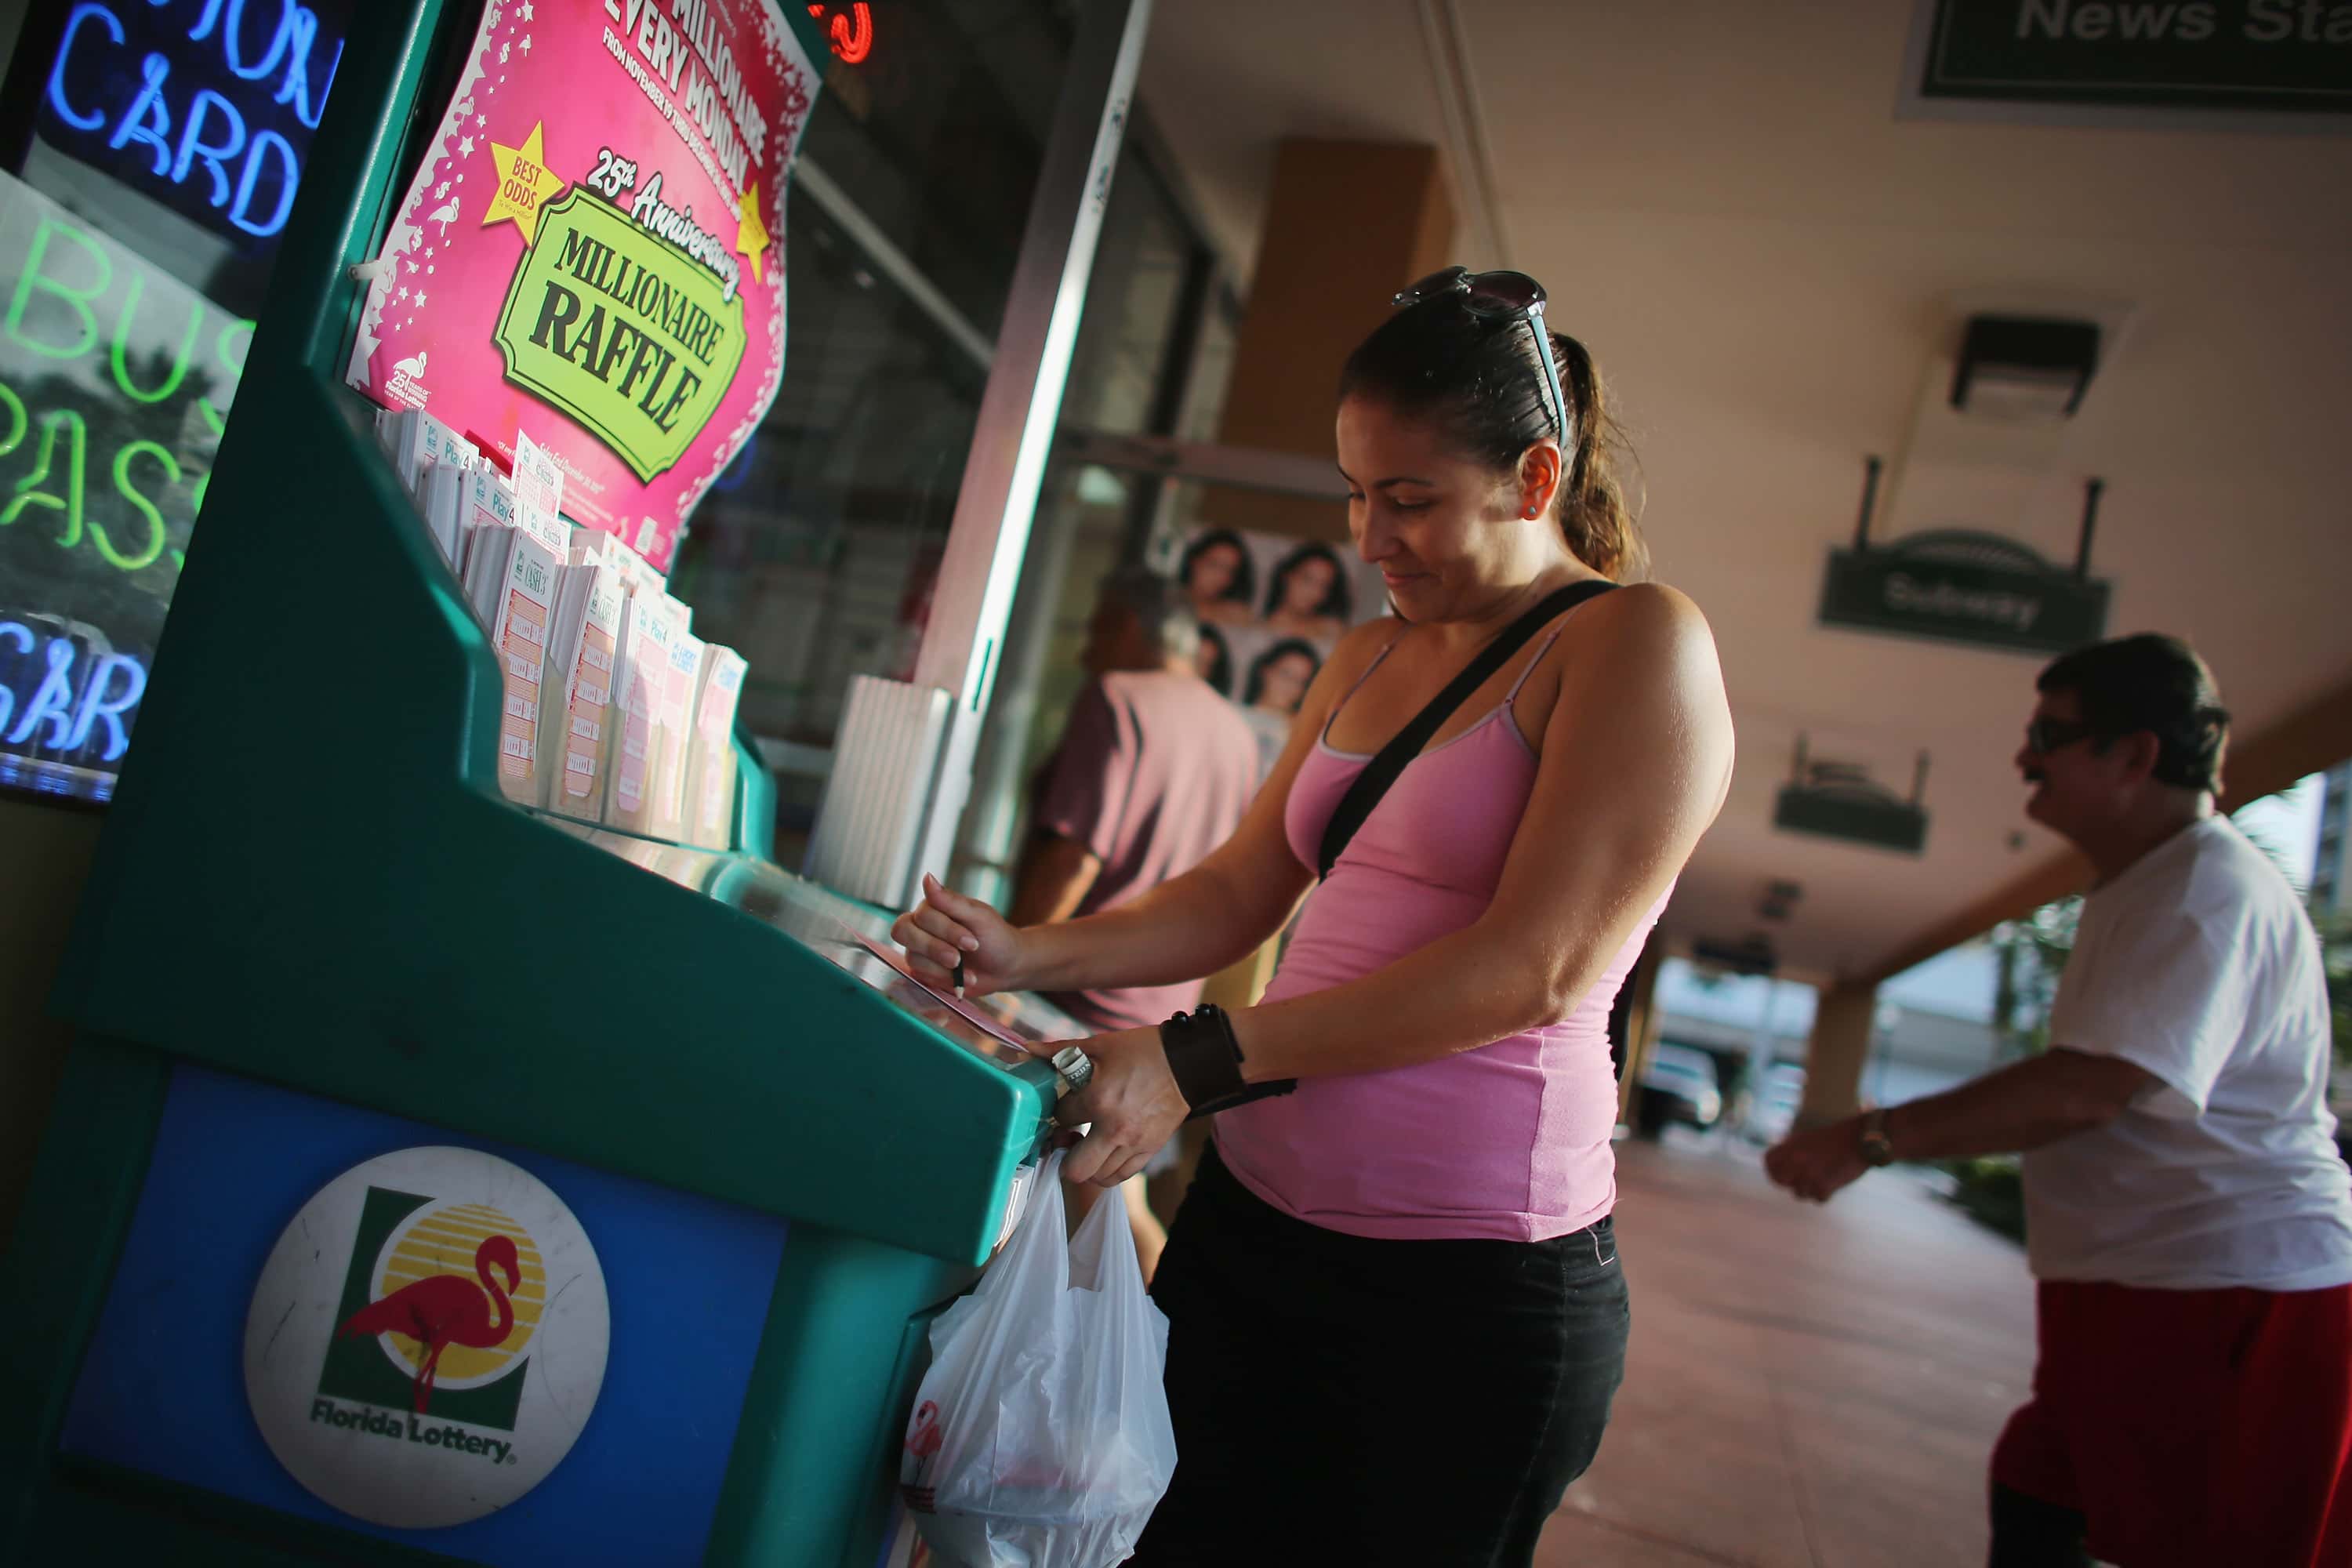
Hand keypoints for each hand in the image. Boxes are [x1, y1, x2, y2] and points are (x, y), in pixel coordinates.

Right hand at [892, 874, 1024, 995]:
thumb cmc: (995, 936)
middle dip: (934, 948)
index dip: (944, 930)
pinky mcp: (923, 970)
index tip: (972, 942)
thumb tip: (927, 877)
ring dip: (941, 968)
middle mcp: (921, 925)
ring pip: (911, 956)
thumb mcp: (979, 917)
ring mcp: (919, 948)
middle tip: (959, 959)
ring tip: (967, 972)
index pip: (922, 915)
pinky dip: (943, 979)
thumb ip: (951, 900)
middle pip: (904, 932)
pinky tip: (963, 979)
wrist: (1005, 967)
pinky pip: (919, 975)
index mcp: (933, 906)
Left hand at [1053, 1027, 1187, 1188]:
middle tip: (1066, 1140)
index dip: (1057, 1112)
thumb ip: (1060, 1051)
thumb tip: (1028, 1049)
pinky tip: (1105, 1152)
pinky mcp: (1149, 1150)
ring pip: (1098, 1177)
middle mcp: (1114, 1129)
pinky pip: (1120, 1176)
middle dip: (1064, 1158)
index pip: (1061, 1118)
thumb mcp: (1098, 1045)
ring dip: (1087, 1165)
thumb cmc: (1141, 1051)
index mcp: (1098, 1099)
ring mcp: (1133, 1143)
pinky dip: (1108, 1170)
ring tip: (1086, 1145)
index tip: (1062, 1107)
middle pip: (1075, 1170)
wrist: (1186, 1062)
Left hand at [1764, 1118, 1869, 1203]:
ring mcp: (1809, 1173)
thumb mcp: (1807, 1139)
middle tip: (1804, 1180)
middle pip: (1781, 1181)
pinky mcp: (1825, 1185)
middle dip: (1791, 1183)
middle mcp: (1796, 1159)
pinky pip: (1818, 1199)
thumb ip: (1791, 1151)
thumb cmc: (1835, 1139)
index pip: (1769, 1162)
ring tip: (1824, 1177)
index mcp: (1792, 1145)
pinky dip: (1826, 1194)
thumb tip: (1779, 1170)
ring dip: (1810, 1189)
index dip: (1774, 1170)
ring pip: (1799, 1193)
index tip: (1783, 1174)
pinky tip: (1833, 1183)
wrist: (1860, 1138)